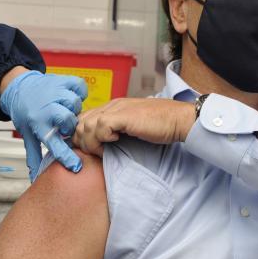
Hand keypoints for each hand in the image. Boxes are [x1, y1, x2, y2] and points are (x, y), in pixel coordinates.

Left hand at [0, 70, 86, 179]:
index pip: (54, 145)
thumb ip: (34, 155)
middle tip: (65, 124)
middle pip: (68, 120)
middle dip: (69, 124)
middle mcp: (46, 108)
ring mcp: (55, 92)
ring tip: (66, 109)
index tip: (76, 167)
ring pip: (75, 103)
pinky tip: (72, 96)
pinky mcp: (63, 80)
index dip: (66, 158)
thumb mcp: (27, 135)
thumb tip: (35, 177)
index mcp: (38, 124)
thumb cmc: (25, 113)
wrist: (19, 88)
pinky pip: (79, 87)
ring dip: (73, 108)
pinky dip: (79, 91)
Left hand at [73, 98, 194, 156]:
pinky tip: (115, 142)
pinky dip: (102, 138)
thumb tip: (101, 146)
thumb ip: (116, 131)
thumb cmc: (159, 126)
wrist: (178, 120)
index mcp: (112, 107)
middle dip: (82, 141)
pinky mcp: (124, 116)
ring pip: (86, 125)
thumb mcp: (132, 127)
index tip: (89, 150)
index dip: (81, 136)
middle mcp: (111, 105)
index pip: (82, 118)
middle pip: (79, 122)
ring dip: (91, 142)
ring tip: (104, 151)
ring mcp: (117, 109)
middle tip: (95, 152)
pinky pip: (100, 126)